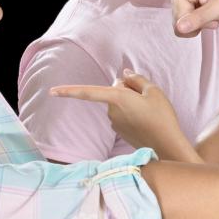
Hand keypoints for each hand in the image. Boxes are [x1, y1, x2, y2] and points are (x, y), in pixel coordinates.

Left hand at [51, 71, 195, 160]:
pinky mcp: (120, 130)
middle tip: (146, 96)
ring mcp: (115, 122)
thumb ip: (137, 79)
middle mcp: (111, 111)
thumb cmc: (161, 116)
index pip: (88, 92)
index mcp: (117, 98)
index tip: (52, 92)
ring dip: (129, 102)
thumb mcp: (154, 91)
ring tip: (149, 110)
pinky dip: (131, 113)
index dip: (69, 91)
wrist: (166, 144)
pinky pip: (123, 114)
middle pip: (114, 90)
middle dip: (126, 89)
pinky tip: (146, 119)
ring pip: (118, 103)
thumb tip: (125, 74)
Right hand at [133, 0, 218, 36]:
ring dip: (196, 27)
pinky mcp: (185, 13)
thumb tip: (179, 28)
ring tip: (212, 19)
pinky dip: (195, 29)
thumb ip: (200, 17)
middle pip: (177, 16)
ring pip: (178, 25)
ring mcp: (182, 3)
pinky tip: (207, 23)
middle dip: (194, 23)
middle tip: (213, 19)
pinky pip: (183, 28)